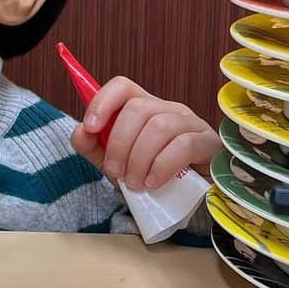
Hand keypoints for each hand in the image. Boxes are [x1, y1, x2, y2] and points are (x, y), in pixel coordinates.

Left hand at [70, 77, 220, 190]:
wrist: (182, 201)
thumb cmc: (147, 174)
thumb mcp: (113, 162)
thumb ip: (92, 146)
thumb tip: (80, 131)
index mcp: (143, 107)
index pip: (122, 86)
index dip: (103, 101)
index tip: (90, 127)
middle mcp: (168, 108)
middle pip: (139, 107)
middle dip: (119, 142)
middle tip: (115, 171)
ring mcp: (191, 122)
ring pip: (159, 126)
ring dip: (139, 158)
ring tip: (134, 183)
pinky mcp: (208, 142)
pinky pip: (183, 145)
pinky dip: (162, 166)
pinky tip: (153, 183)